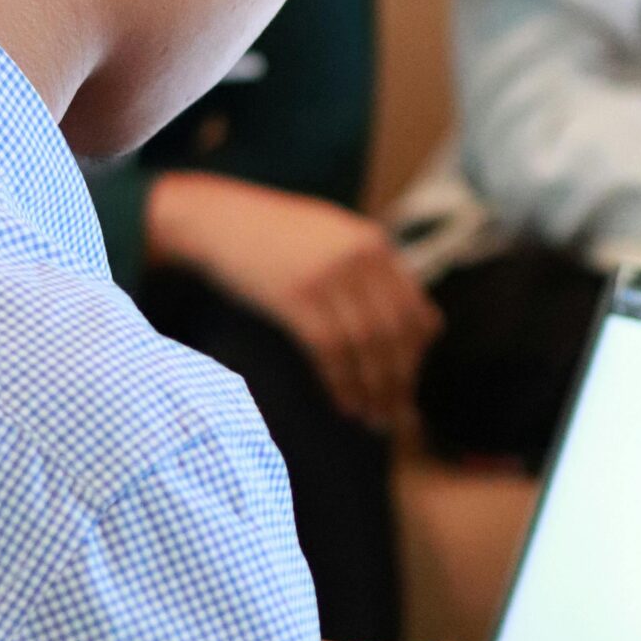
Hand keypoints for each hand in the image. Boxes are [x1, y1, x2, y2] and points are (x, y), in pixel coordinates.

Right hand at [146, 173, 442, 428]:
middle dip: (399, 381)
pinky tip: (345, 405)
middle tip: (397, 416)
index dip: (417, 354)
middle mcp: (359, 258)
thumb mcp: (335, 239)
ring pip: (366, 346)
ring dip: (373, 390)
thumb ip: (372, 272)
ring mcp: (328, 276)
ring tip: (373, 420)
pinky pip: (331, 351)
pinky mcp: (296, 297)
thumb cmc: (277, 235)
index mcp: (374, 244)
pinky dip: (342, 383)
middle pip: (394, 332)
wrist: (220, 220)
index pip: (414, 308)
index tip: (410, 383)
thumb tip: (420, 323)